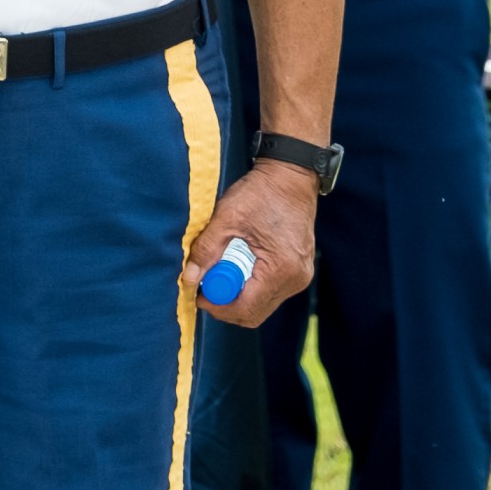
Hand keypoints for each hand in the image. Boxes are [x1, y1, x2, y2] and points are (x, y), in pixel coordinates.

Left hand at [186, 160, 320, 327]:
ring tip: (222, 273)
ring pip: (263, 305)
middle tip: (207, 287)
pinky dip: (252, 287)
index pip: (246, 308)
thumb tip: (190, 277)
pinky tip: (239, 267)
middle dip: (227, 305)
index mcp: (281, 268)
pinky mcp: (299, 271)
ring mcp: (300, 276)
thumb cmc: (263, 192)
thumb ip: (207, 248)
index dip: (219, 307)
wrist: (292, 176)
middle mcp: (295, 278)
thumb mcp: (228, 216)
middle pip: (255, 313)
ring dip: (239, 296)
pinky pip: (272, 292)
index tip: (200, 295)